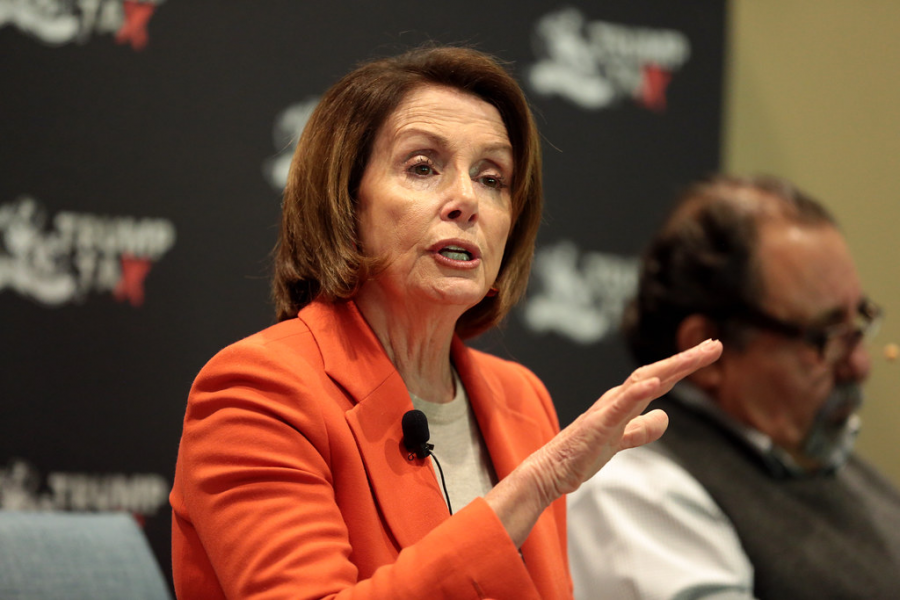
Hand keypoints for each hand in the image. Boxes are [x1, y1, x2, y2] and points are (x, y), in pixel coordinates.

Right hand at [486, 339, 722, 545]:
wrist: (552, 471)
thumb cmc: (583, 453)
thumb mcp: (623, 440)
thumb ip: (643, 428)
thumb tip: (665, 416)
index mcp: (624, 402)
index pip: (660, 378)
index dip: (685, 364)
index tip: (712, 351)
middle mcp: (617, 399)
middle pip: (656, 373)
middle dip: (685, 360)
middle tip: (715, 345)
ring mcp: (607, 411)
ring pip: (641, 383)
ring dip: (668, 369)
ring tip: (693, 358)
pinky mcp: (598, 427)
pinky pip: (619, 408)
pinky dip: (637, 393)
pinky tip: (655, 384)